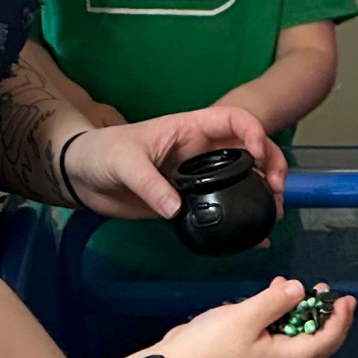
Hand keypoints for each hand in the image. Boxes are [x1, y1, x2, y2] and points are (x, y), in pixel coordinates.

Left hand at [62, 106, 288, 221]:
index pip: (233, 120)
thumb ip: (149, 183)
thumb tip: (175, 208)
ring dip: (262, 193)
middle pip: (249, 150)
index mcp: (189, 129)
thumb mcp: (124, 162)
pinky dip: (241, 219)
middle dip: (271, 165)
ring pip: (242, 179)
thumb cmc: (100, 153)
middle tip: (276, 191)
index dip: (253, 133)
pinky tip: (254, 237)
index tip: (258, 157)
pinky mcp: (189, 200)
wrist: (81, 177)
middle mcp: (200, 151)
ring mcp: (197, 176)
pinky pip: (222, 207)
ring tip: (271, 215)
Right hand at [153, 278, 353, 357]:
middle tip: (331, 295)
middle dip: (327, 318)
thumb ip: (275, 302)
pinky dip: (280, 314)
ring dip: (301, 313)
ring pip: (294, 336)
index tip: (346, 299)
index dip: (339, 321)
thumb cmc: (210, 346)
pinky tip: (273, 293)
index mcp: (284, 357)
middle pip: (315, 343)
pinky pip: (275, 333)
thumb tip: (299, 290)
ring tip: (301, 288)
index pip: (324, 341)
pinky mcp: (248, 352)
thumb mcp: (245, 317)